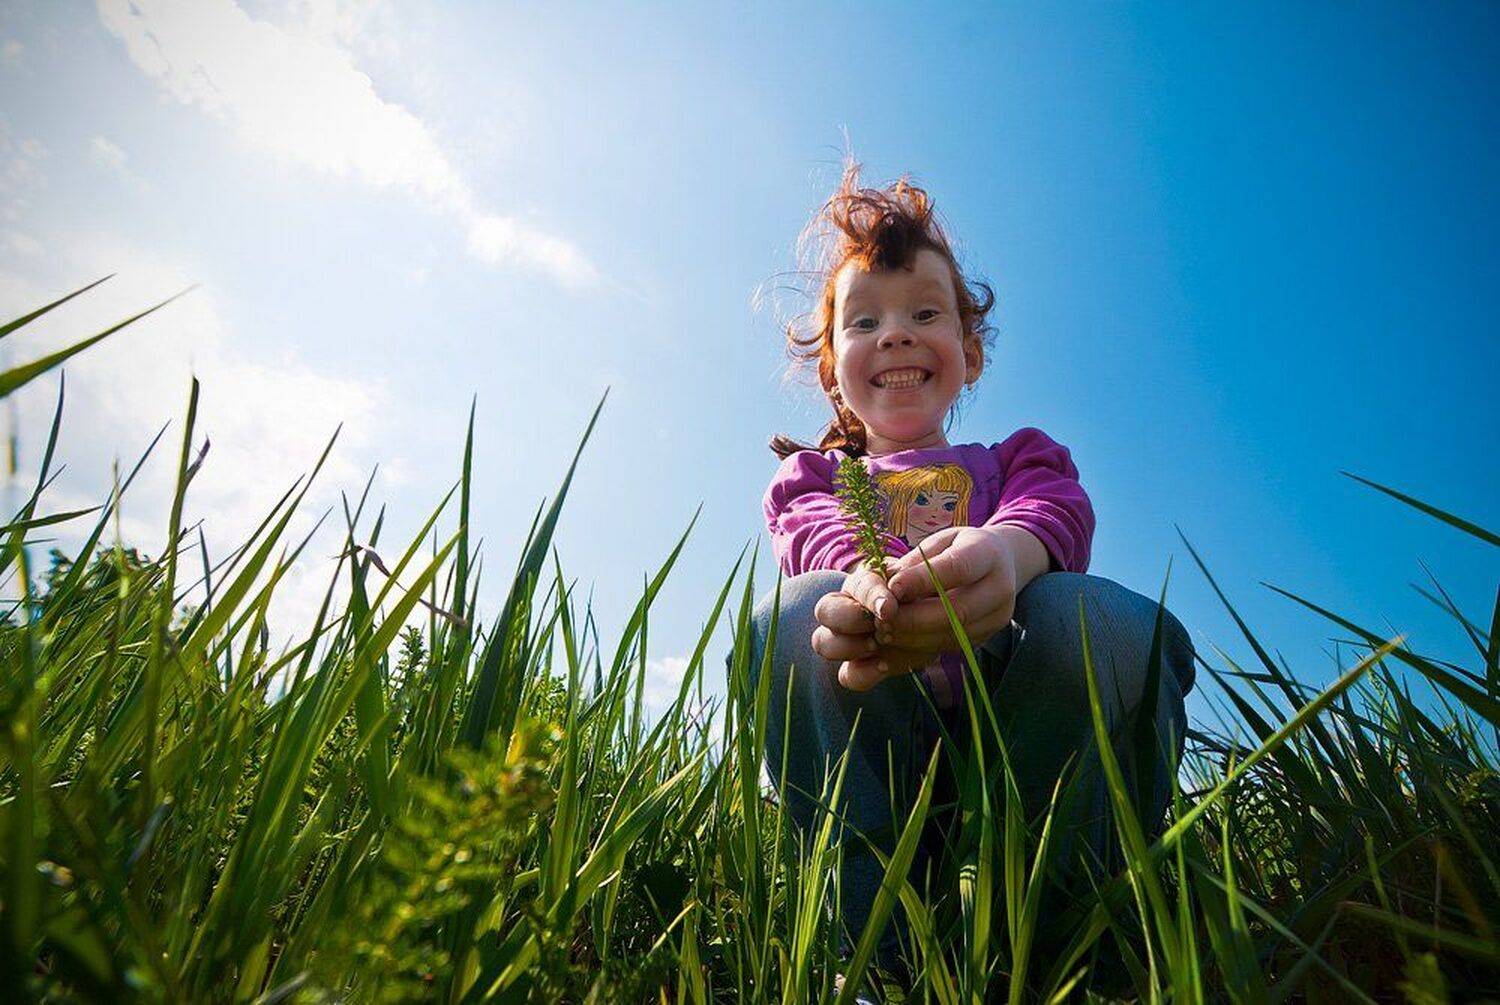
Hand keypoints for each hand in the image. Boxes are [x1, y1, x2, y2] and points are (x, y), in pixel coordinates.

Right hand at [809, 561, 940, 686]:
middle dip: (849, 619)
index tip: (889, 608)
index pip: (856, 585)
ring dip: (849, 645)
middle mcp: (848, 609)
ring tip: (876, 645)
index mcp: (864, 582)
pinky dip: (862, 673)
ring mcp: (849, 639)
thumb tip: (896, 591)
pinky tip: (884, 666)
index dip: (870, 597)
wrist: (940, 622)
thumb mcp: (926, 582)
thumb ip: (912, 581)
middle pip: (824, 611)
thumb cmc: (929, 596)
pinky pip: (847, 675)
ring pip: (823, 642)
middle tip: (879, 627)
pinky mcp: (861, 667)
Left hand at [820, 526, 1048, 690]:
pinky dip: (921, 647)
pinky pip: (951, 646)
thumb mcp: (940, 542)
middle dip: (913, 619)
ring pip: (953, 635)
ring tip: (884, 632)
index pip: (956, 568)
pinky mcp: (987, 636)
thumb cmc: (960, 548)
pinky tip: (899, 642)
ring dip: (914, 638)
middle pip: (956, 610)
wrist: (999, 564)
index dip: (922, 580)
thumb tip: (889, 584)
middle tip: (881, 620)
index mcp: (989, 553)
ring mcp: (998, 616)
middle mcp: (1000, 587)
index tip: (891, 588)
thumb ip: (916, 561)